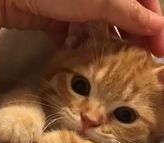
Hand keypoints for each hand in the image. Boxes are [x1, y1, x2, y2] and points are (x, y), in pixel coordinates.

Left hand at [0, 0, 163, 55]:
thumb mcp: (101, 0)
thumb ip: (129, 12)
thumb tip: (156, 25)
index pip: (144, 3)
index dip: (154, 27)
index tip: (158, 51)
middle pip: (122, 18)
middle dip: (127, 40)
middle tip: (135, 62)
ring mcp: (79, 7)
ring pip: (100, 29)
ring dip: (102, 44)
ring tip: (105, 58)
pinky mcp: (61, 21)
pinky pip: (78, 35)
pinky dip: (80, 44)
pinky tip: (77, 49)